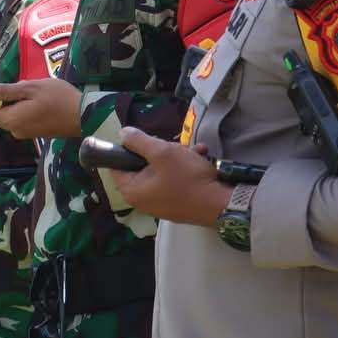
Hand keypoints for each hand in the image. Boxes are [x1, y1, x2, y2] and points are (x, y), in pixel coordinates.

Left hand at [0, 78, 81, 137]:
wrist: (83, 116)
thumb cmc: (57, 98)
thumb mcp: (30, 88)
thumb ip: (6, 91)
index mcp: (11, 120)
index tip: (1, 88)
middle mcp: (15, 130)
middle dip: (5, 100)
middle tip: (23, 88)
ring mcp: (26, 133)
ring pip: (12, 116)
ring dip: (17, 103)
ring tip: (34, 93)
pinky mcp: (36, 133)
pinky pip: (22, 119)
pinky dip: (25, 109)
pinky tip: (39, 101)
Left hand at [110, 127, 231, 226]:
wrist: (221, 204)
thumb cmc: (187, 178)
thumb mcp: (162, 152)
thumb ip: (139, 141)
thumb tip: (122, 133)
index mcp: (132, 191)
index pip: (116, 167)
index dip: (126, 150)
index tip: (143, 141)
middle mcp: (142, 200)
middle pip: (141, 167)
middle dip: (158, 151)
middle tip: (173, 146)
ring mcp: (160, 203)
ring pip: (160, 171)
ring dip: (176, 157)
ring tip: (193, 150)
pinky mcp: (176, 203)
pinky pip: (173, 180)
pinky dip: (184, 168)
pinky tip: (200, 157)